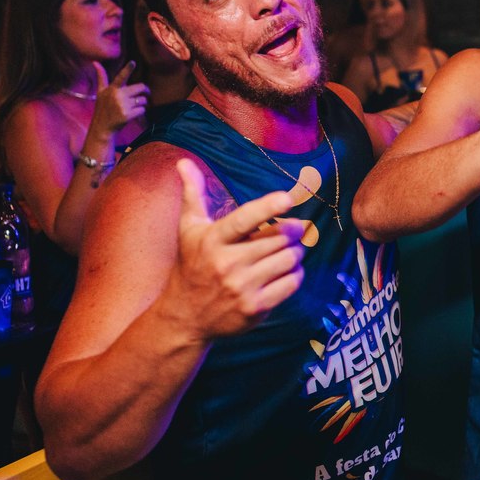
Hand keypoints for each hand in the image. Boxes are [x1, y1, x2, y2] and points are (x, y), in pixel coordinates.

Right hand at [91, 61, 149, 136]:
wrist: (102, 128)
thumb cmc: (103, 108)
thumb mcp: (100, 92)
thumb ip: (101, 77)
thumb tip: (95, 62)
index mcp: (111, 89)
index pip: (121, 77)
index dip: (127, 69)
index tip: (133, 62)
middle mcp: (116, 95)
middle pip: (141, 87)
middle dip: (145, 91)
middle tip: (146, 94)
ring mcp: (122, 105)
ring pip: (143, 99)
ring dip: (142, 103)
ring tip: (133, 107)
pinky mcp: (127, 115)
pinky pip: (142, 110)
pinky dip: (140, 112)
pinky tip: (133, 115)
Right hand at [165, 159, 305, 340]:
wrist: (183, 317)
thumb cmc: (190, 266)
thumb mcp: (188, 229)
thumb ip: (193, 195)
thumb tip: (184, 161)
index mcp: (212, 240)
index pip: (244, 219)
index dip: (267, 207)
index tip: (287, 197)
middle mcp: (227, 264)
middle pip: (278, 238)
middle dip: (291, 230)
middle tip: (292, 229)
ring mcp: (241, 288)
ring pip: (289, 259)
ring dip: (296, 251)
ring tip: (288, 250)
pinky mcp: (255, 308)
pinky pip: (291, 282)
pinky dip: (296, 273)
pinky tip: (286, 271)